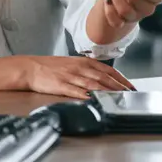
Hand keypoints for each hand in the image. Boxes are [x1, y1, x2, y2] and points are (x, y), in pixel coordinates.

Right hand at [21, 56, 135, 99]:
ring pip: (93, 84)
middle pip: (103, 78)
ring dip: (107, 92)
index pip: (108, 70)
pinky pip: (75, 91)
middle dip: (119, 87)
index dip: (121, 79)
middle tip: (130, 95)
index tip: (131, 87)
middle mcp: (79, 68)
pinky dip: (85, 95)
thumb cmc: (51, 67)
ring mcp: (70, 76)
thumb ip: (88, 70)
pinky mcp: (61, 85)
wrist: (30, 68)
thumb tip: (104, 79)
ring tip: (118, 99)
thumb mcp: (72, 64)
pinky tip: (93, 100)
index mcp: (84, 62)